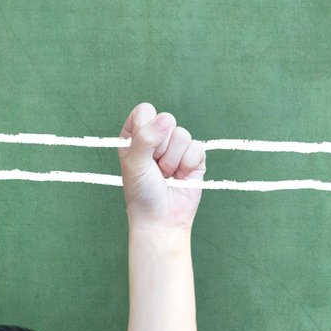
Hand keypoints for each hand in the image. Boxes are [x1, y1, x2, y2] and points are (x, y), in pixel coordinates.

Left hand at [117, 103, 205, 232]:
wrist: (161, 219)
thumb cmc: (141, 192)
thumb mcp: (134, 163)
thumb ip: (145, 138)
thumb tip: (166, 118)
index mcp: (135, 135)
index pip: (145, 111)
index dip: (145, 129)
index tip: (140, 151)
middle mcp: (156, 137)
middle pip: (166, 120)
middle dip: (160, 148)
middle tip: (154, 167)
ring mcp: (177, 147)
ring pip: (182, 134)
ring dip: (173, 160)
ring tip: (167, 174)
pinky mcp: (195, 157)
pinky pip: (197, 147)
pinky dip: (188, 165)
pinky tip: (181, 177)